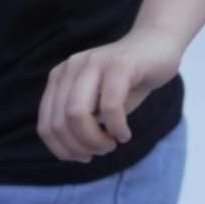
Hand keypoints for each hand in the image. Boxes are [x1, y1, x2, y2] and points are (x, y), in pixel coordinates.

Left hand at [37, 26, 182, 162]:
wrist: (157, 46)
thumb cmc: (129, 80)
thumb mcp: (100, 103)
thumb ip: (83, 121)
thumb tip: (74, 152)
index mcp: (60, 78)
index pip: (46, 125)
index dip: (62, 149)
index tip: (84, 157)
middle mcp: (71, 68)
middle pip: (60, 122)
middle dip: (81, 147)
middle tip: (103, 151)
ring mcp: (94, 64)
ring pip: (77, 113)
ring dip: (95, 140)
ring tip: (112, 144)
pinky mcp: (119, 65)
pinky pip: (110, 105)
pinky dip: (117, 128)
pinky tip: (124, 134)